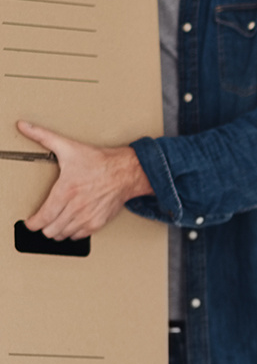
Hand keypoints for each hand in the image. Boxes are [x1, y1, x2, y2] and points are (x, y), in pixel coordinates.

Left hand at [17, 121, 153, 240]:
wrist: (126, 171)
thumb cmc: (99, 161)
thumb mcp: (69, 147)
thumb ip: (43, 136)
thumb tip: (24, 127)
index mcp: (65, 191)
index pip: (41, 219)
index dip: (32, 223)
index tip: (30, 222)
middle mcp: (75, 207)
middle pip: (50, 230)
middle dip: (44, 226)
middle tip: (45, 219)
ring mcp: (87, 217)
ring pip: (62, 235)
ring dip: (58, 230)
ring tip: (58, 221)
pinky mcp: (97, 223)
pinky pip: (78, 236)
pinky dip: (73, 232)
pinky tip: (73, 222)